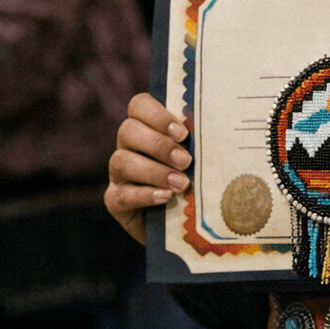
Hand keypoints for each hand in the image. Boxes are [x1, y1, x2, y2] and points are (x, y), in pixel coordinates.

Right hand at [104, 93, 192, 244]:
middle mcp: (128, 146)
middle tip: (186, 160)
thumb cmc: (195, 180)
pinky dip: (145, 195)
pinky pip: (121, 194)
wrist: (182, 223)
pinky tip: (165, 197)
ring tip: (181, 184)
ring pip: (121, 161)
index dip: (157, 115)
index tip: (182, 132)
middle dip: (158, 144)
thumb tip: (214, 128)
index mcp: (146, 126)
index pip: (139, 106)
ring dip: (154, 171)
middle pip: (128, 130)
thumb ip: (199, 142)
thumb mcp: (199, 158)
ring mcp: (118, 174)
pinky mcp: (115, 200)